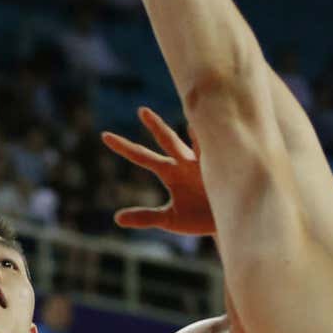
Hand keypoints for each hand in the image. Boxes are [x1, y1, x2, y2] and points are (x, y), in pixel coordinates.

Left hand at [102, 107, 215, 235]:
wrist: (227, 225)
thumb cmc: (197, 219)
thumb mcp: (170, 219)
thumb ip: (145, 217)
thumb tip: (117, 219)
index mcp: (170, 172)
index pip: (143, 156)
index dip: (125, 147)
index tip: (105, 136)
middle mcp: (185, 162)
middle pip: (167, 140)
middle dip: (156, 126)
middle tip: (141, 111)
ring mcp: (205, 165)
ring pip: (195, 140)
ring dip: (190, 127)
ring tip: (187, 107)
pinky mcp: (223, 171)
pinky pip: (219, 154)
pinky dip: (217, 143)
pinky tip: (215, 132)